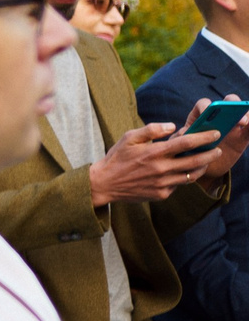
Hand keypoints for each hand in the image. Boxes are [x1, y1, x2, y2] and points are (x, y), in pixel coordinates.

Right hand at [93, 123, 228, 204]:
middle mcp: (161, 169)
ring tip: (205, 161)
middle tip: (218, 149)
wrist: (103, 184)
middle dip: (211, 154)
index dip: (204, 137)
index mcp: (154, 153)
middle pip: (195, 161)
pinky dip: (183, 177)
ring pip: (191, 175)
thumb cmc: (117, 158)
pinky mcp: (161, 194)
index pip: (187, 143)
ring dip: (201, 167)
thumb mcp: (129, 138)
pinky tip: (182, 172)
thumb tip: (173, 126)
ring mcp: (162, 184)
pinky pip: (178, 185)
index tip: (215, 133)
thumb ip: (152, 129)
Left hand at [180, 98, 248, 182]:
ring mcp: (232, 126)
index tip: (208, 110)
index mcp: (200, 116)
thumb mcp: (181, 146)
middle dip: (231, 103)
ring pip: (242, 114)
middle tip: (227, 112)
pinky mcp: (242, 138)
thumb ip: (182, 138)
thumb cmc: (188, 154)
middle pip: (227, 102)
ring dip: (245, 115)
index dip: (207, 105)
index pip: (204, 104)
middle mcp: (218, 118)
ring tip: (243, 122)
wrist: (201, 169)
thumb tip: (185, 132)